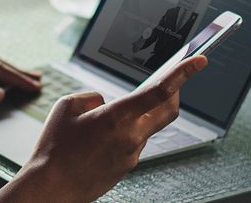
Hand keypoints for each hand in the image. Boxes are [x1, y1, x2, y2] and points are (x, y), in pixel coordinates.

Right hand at [0, 55, 206, 202]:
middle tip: (172, 81)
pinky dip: (124, 133)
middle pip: (169, 110)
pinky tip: (99, 140)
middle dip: (175, 92)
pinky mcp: (127, 167)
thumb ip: (92, 97)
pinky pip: (133, 143)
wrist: (50, 189)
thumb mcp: (67, 107)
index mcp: (118, 117)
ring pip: (147, 127)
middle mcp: (131, 137)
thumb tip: (105, 102)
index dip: (184, 72)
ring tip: (102, 122)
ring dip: (137, 116)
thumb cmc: (54, 150)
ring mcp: (132, 155)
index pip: (160, 90)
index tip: (200, 60)